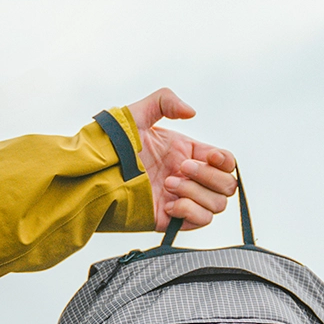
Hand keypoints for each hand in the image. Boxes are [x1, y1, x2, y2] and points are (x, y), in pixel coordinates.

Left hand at [128, 88, 236, 231]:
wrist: (96, 173)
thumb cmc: (114, 145)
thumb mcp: (139, 113)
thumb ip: (165, 101)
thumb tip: (191, 112)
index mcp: (189, 154)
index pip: (226, 162)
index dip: (224, 161)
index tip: (209, 155)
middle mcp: (190, 178)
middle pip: (227, 186)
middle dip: (207, 176)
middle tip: (178, 168)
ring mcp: (182, 200)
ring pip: (216, 206)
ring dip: (195, 194)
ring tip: (168, 184)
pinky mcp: (172, 220)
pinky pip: (200, 222)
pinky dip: (188, 212)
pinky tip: (167, 204)